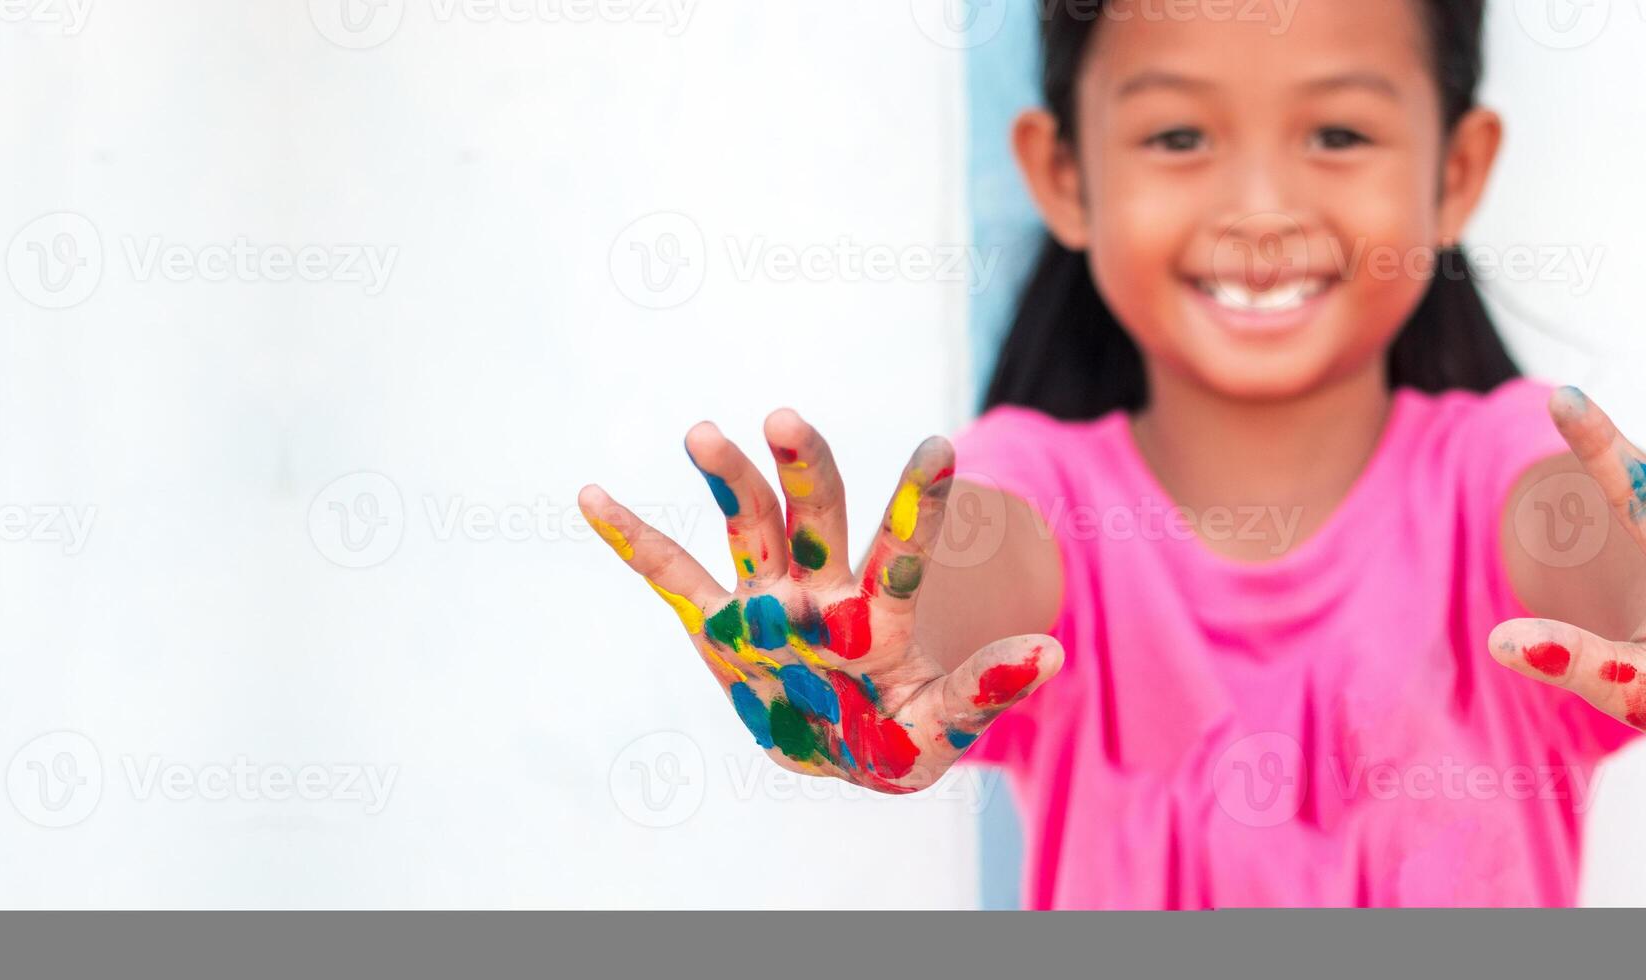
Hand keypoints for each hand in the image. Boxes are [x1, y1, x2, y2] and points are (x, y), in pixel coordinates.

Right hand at [578, 410, 1061, 791]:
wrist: (841, 744)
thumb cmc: (898, 733)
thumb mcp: (942, 727)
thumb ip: (986, 691)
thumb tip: (1054, 653)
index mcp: (878, 617)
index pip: (903, 552)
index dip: (919, 505)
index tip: (936, 446)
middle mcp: (821, 591)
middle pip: (819, 515)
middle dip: (806, 468)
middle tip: (787, 418)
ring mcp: (767, 602)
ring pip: (750, 526)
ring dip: (728, 480)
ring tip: (705, 433)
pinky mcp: (718, 627)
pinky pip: (671, 577)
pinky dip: (633, 540)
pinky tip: (592, 495)